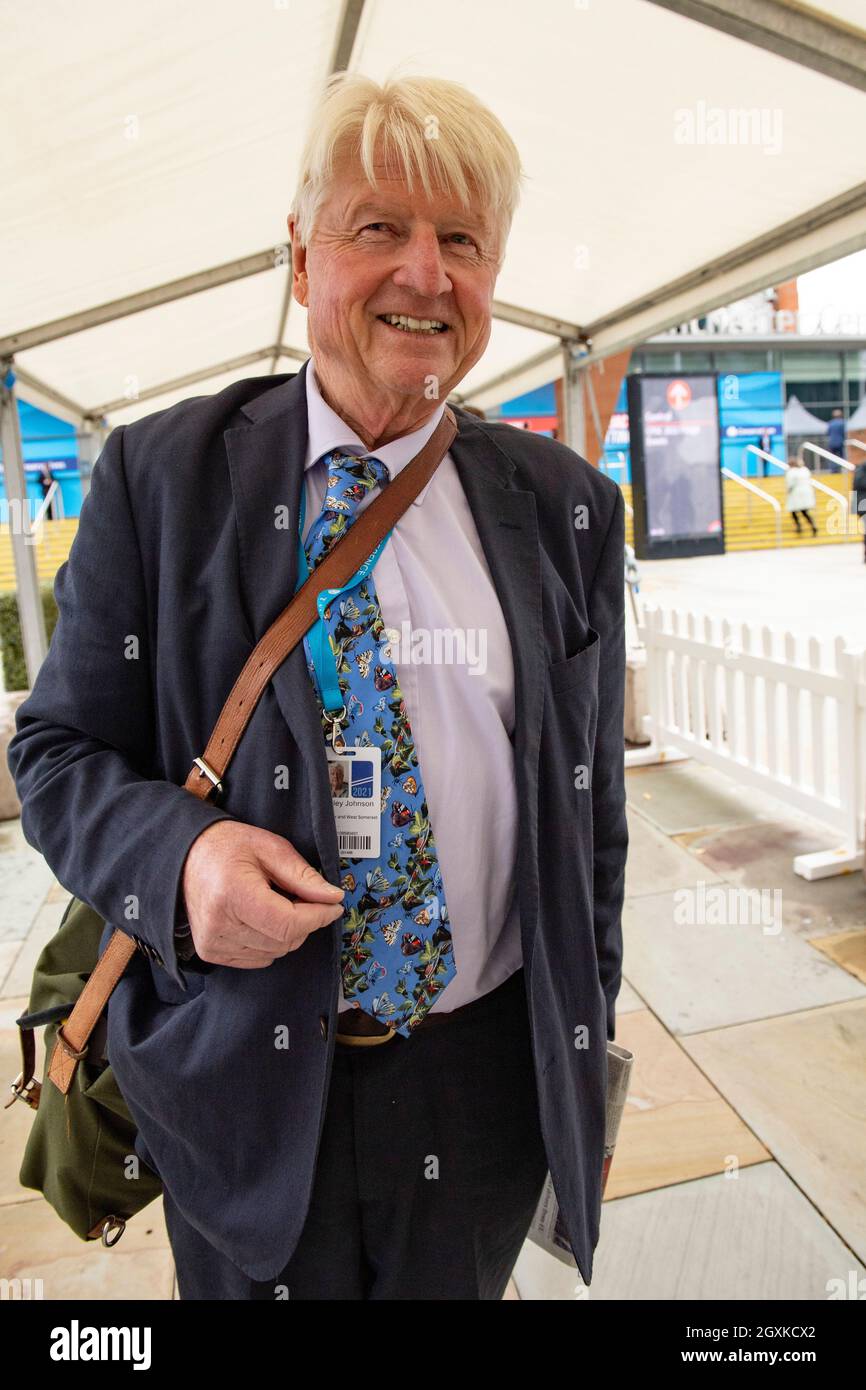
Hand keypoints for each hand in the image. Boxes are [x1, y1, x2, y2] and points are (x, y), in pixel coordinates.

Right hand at [180, 820, 344, 967]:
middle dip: (305, 921)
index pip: (288, 923)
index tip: (333, 906)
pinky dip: (270, 941)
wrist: (185, 856)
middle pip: (284, 941)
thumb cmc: (227, 846)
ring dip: (287, 932)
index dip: (318, 917)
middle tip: (301, 896)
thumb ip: (302, 875)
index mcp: (232, 893)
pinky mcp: (210, 952)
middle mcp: (219, 924)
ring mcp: (212, 942)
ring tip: (275, 902)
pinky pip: (259, 958)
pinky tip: (261, 917)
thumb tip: (332, 898)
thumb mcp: (270, 847)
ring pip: (275, 952)